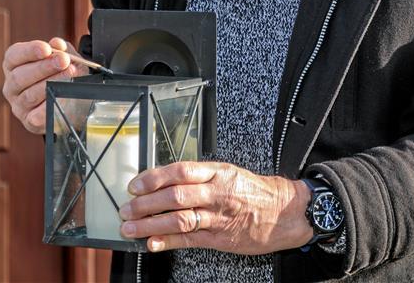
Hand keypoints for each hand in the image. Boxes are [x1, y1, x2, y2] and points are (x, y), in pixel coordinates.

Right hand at [1, 37, 87, 133]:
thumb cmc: (64, 76)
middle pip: (19, 76)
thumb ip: (62, 50)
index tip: (46, 49)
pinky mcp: (29, 121)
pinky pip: (36, 115)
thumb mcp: (67, 58)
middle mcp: (12, 86)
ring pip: (29, 95)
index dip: (29, 51)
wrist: (75, 103)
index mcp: (15, 66)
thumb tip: (57, 44)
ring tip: (69, 75)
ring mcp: (19, 105)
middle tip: (63, 60)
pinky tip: (61, 96)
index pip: (13, 56)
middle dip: (43, 67)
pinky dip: (49, 106)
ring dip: (50, 84)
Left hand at [118, 161, 312, 254]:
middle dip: (146, 204)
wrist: (286, 212)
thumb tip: (166, 181)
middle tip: (127, 209)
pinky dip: (168, 241)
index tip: (135, 185)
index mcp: (218, 172)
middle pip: (175, 196)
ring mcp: (218, 216)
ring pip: (179, 219)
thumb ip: (201, 177)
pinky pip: (190, 239)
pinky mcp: (220, 238)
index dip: (154, 178)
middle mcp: (217, 192)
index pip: (180, 171)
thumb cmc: (256, 192)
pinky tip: (153, 243)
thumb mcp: (230, 173)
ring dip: (151, 225)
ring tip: (131, 229)